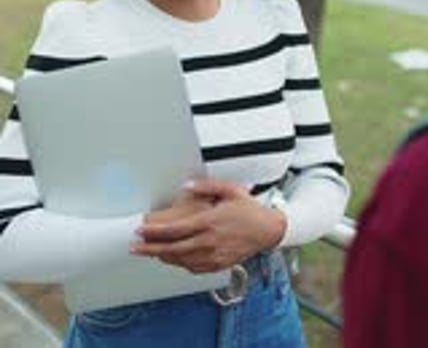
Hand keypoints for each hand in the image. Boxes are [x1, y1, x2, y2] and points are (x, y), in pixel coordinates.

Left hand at [129, 179, 286, 272]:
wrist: (267, 230)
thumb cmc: (249, 210)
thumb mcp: (230, 190)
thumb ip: (207, 186)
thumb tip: (188, 185)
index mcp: (209, 221)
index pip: (174, 229)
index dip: (154, 231)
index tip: (141, 229)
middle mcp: (209, 241)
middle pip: (172, 248)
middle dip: (150, 248)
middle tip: (135, 247)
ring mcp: (213, 255)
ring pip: (181, 260)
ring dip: (162, 257)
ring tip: (149, 252)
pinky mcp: (218, 264)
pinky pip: (193, 267)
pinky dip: (179, 264)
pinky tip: (172, 259)